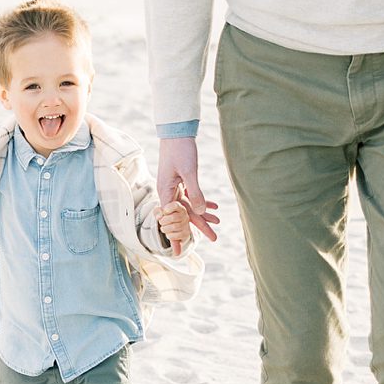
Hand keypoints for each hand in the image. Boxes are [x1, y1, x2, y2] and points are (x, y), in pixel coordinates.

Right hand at [157, 137, 218, 255]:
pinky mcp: (180, 181)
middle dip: (198, 227)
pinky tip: (214, 208)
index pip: (172, 219)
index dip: (176, 235)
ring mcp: (174, 187)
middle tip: (214, 238)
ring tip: (217, 224)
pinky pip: (191, 197)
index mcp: (165, 192)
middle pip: (184, 214)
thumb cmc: (180, 150)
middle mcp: (168, 192)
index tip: (179, 251)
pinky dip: (203, 202)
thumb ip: (195, 192)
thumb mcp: (189, 171)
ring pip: (189, 206)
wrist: (176, 132)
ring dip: (203, 215)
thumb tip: (200, 212)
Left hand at [157, 199, 192, 249]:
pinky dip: (169, 235)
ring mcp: (186, 225)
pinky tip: (169, 233)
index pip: (175, 205)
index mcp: (180, 208)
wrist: (175, 230)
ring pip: (174, 227)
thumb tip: (159, 216)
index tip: (164, 212)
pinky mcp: (185, 234)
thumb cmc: (167, 218)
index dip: (167, 209)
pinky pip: (175, 236)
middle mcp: (185, 216)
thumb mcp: (160, 212)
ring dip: (165, 228)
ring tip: (164, 228)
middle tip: (161, 222)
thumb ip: (157, 211)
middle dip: (163, 221)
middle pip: (173, 217)